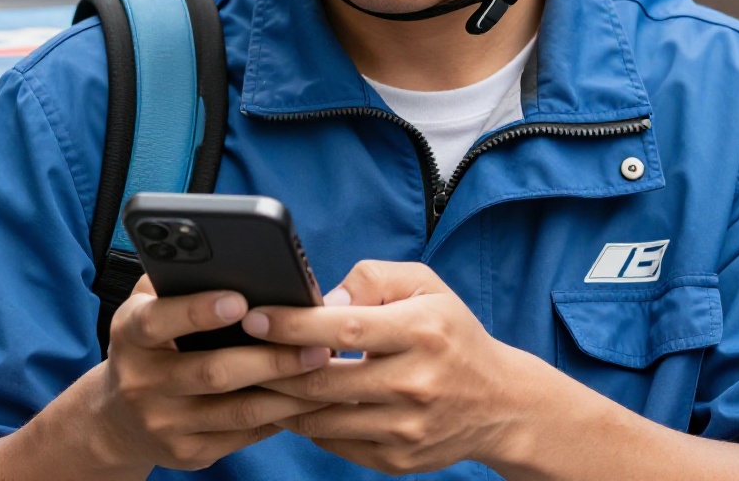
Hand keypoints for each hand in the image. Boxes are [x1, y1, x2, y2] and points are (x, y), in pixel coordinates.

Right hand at [92, 275, 331, 473]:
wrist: (120, 419)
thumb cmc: (151, 345)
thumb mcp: (147, 307)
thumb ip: (176, 280)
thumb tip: (231, 259)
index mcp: (129, 335)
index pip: (157, 320)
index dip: (197, 311)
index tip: (240, 300)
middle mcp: (141, 383)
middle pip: (212, 372)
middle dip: (271, 358)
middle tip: (316, 344)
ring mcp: (164, 424)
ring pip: (237, 411)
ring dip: (288, 392)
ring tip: (324, 370)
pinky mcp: (188, 453)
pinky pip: (244, 435)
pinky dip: (281, 417)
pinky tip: (308, 399)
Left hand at [247, 261, 551, 475]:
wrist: (500, 404)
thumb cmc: (451, 334)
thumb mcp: (425, 286)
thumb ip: (370, 279)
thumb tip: (318, 301)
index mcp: (423, 331)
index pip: (345, 329)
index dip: (294, 324)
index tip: (256, 317)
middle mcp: (417, 383)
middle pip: (325, 379)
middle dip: (274, 365)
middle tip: (238, 350)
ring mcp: (406, 428)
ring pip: (321, 417)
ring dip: (280, 399)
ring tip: (252, 378)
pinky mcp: (397, 459)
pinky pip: (333, 442)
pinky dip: (305, 423)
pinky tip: (288, 404)